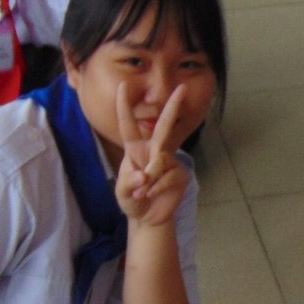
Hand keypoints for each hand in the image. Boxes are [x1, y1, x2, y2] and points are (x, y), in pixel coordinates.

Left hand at [114, 82, 189, 225]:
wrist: (148, 218)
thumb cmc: (132, 200)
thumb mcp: (121, 193)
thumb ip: (128, 183)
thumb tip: (144, 175)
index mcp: (135, 149)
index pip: (128, 125)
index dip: (125, 106)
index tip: (123, 85)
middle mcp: (154, 150)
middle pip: (164, 126)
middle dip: (173, 107)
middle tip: (181, 88)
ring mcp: (169, 162)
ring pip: (161, 160)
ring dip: (150, 179)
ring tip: (142, 193)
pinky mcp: (180, 175)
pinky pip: (169, 176)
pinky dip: (157, 188)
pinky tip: (151, 195)